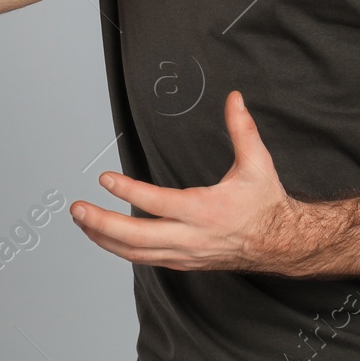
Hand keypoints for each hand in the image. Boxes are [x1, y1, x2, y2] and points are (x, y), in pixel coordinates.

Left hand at [69, 91, 304, 271]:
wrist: (282, 244)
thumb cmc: (266, 203)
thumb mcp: (258, 163)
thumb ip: (243, 129)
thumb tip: (234, 98)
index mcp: (207, 211)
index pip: (159, 204)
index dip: (129, 192)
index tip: (105, 179)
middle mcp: (192, 238)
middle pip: (138, 239)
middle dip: (102, 224)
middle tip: (77, 208)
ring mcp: (186, 254)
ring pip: (136, 254)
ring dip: (104, 238)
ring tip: (81, 220)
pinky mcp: (183, 262)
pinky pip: (145, 259)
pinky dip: (120, 249)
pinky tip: (103, 236)